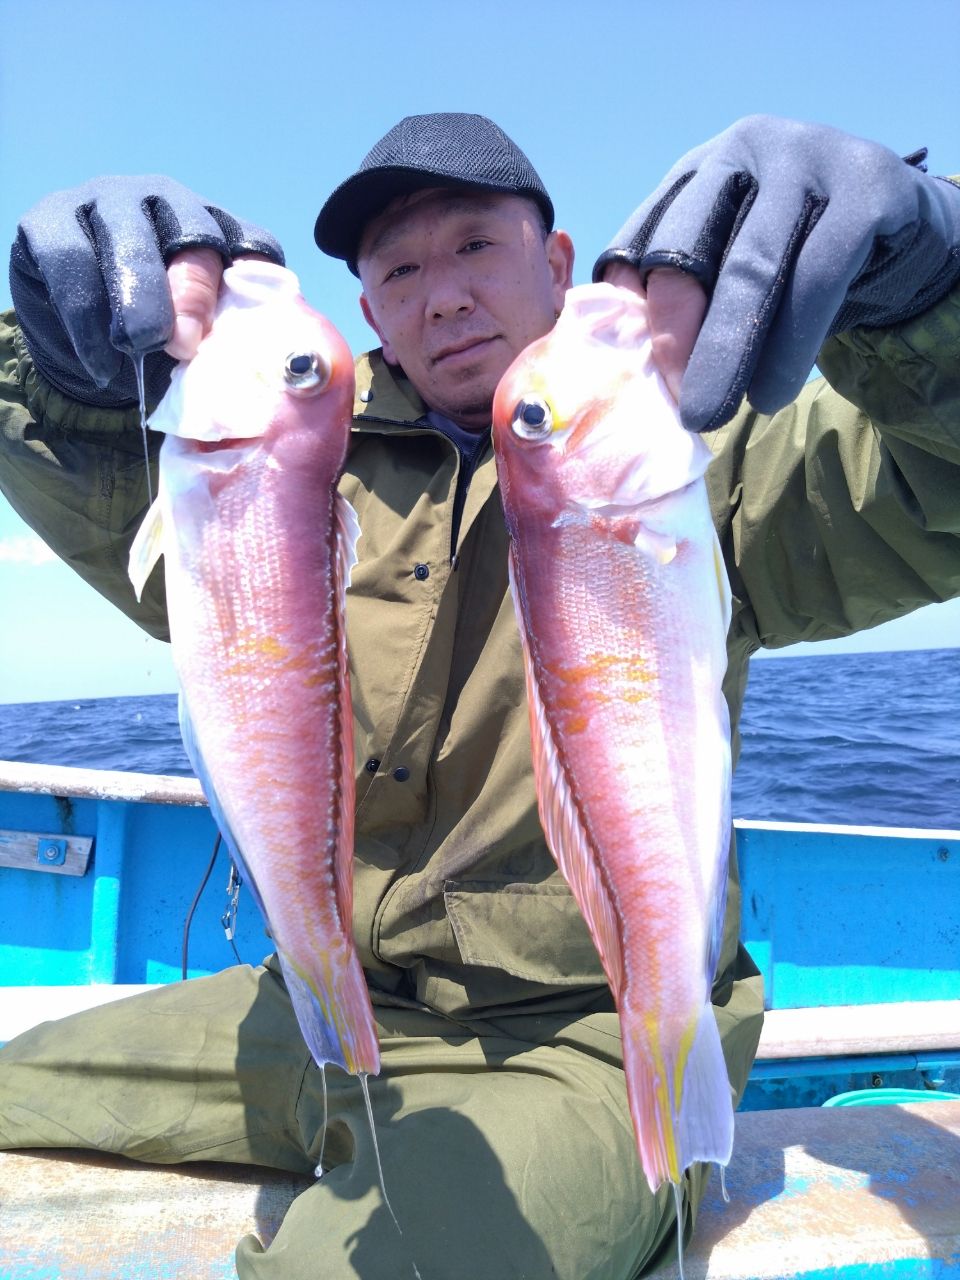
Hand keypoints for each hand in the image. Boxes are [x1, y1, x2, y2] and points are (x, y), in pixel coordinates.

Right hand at [10, 175, 283, 407]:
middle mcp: (166, 203)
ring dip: (136, 298)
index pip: (250, 243)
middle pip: (191, 233)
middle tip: (182, 345)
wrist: (80, 343)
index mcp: (217, 232)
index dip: (253, 282)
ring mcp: (107, 202)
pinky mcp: (50, 220)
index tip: (248, 328)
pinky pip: (72, 259)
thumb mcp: (189, 345)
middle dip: (191, 291)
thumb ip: (216, 346)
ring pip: (127, 237)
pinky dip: (85, 316)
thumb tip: (240, 377)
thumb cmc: (152, 343)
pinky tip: (99, 362)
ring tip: (135, 348)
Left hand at [594, 116, 959, 431]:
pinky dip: (789, 346)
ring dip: (728, 353)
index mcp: (697, 170)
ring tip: (713, 415)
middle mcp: (744, 147)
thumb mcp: (736, 267)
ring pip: (752, 267)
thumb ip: (687, 297)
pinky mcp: (864, 185)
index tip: (625, 376)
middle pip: (687, 251)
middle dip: (673, 336)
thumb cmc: (800, 262)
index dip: (629, 313)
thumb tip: (635, 374)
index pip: (641, 239)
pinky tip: (771, 395)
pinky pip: (817, 276)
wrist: (905, 231)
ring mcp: (805, 157)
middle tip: (670, 405)